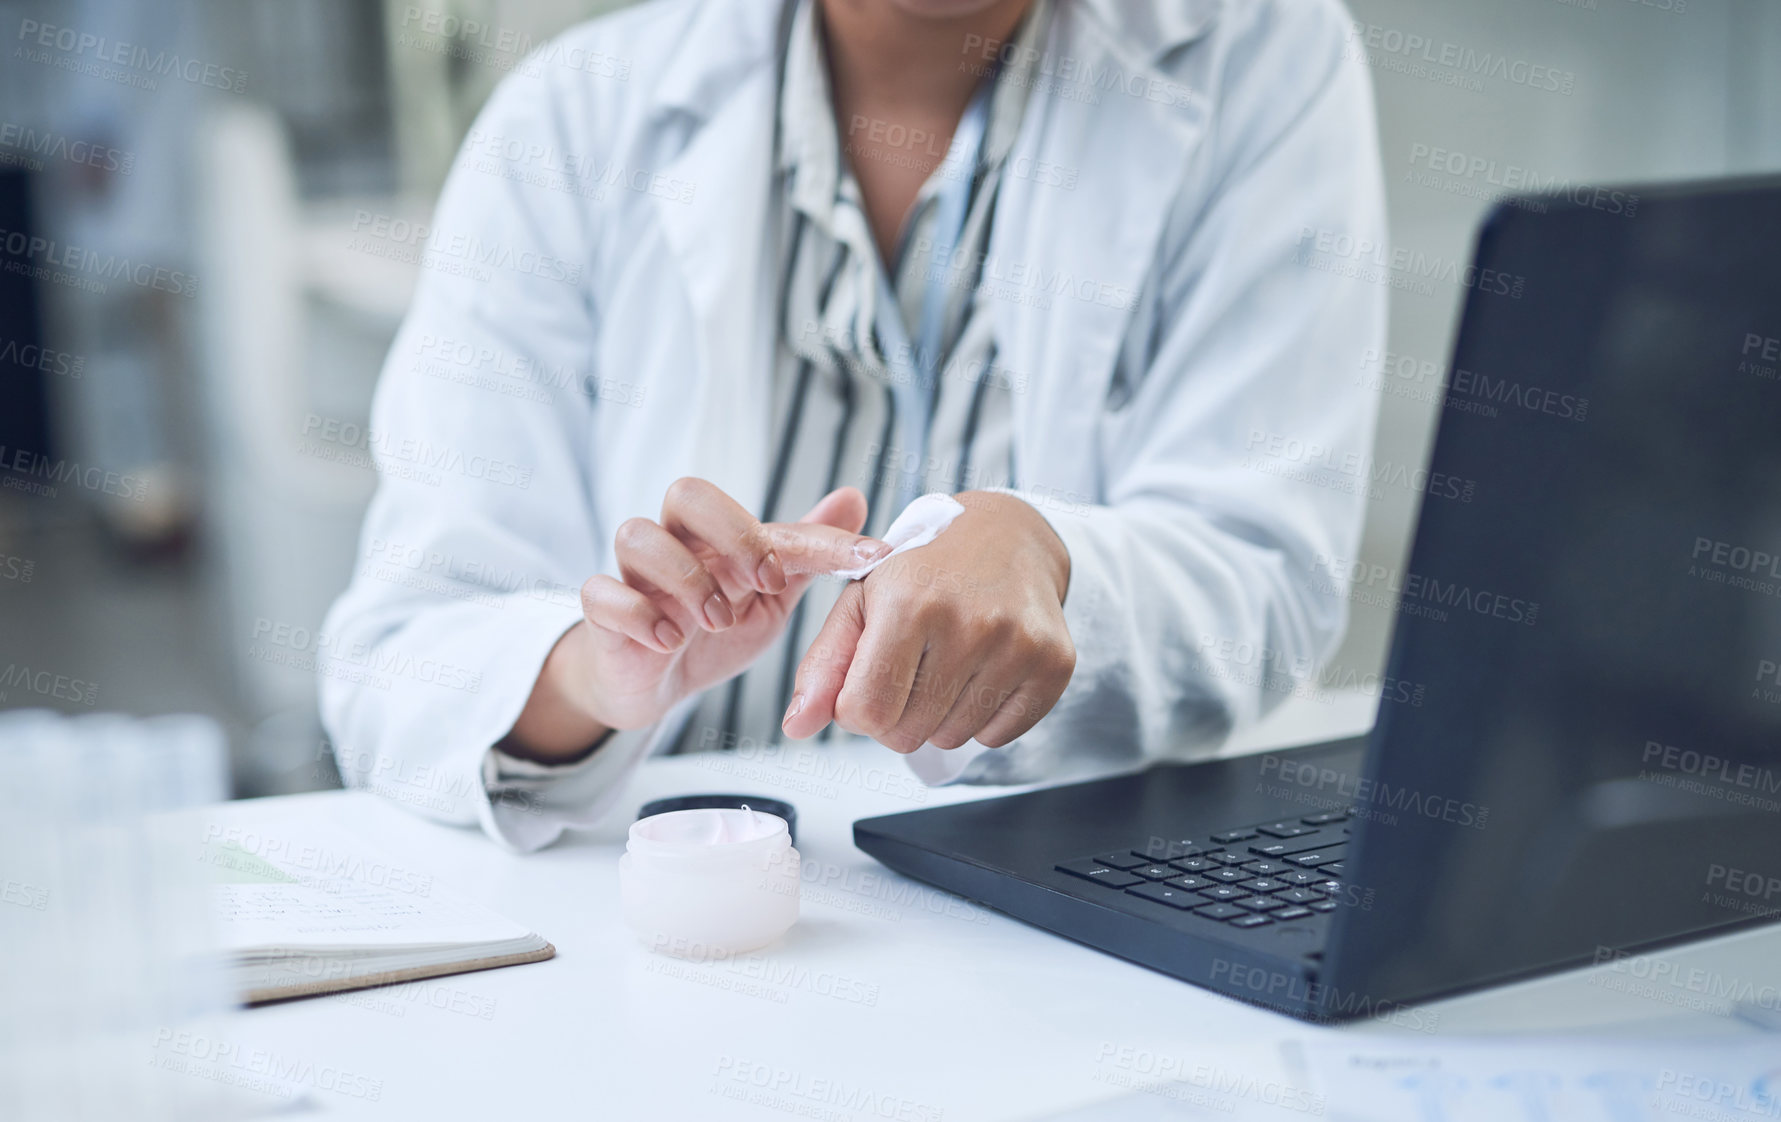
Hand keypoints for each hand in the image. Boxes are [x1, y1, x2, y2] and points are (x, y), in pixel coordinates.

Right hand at [505, 480, 887, 760]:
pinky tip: (668, 642)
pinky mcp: (602, 614)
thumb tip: (854, 497)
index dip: (819, 536)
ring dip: (688, 578)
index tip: (867, 559)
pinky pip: (601, 593)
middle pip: (686, 493)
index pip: (766, 516)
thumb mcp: (770, 595)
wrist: (653, 683)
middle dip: (733, 532)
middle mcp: (675, 544)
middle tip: (766, 583)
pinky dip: (638, 615)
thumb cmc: (712, 629)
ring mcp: (633, 577)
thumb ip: (806, 552)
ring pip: (637, 535)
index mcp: (719, 538)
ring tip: (717, 622)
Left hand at [781, 491, 1073, 752]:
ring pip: (951, 740)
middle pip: (907, 735)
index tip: (869, 679)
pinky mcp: (1054, 663)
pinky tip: (981, 671)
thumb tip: (796, 727)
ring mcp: (1017, 645)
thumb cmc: (926, 571)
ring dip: (939, 716)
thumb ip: (824, 664)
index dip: (857, 708)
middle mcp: (967, 623)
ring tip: (947, 665)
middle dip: (897, 715)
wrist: (1009, 537)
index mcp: (909, 602)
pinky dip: (982, 717)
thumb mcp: (862, 602)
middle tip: (911, 670)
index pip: (865, 713)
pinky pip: (997, 737)